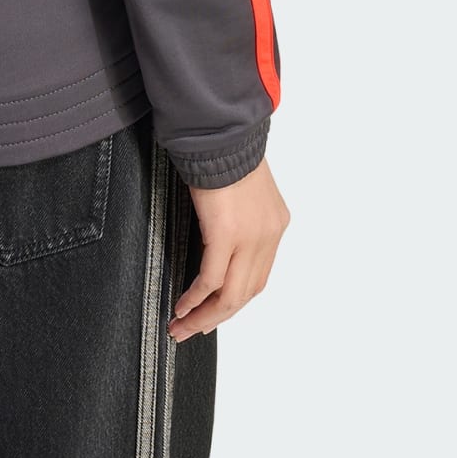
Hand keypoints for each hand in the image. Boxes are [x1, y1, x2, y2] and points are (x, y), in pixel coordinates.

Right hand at [168, 158, 288, 341]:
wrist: (219, 128)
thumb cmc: (223, 148)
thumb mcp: (239, 188)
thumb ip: (235, 217)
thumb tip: (212, 236)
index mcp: (275, 224)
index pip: (257, 275)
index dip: (235, 298)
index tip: (214, 311)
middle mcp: (269, 235)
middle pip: (247, 292)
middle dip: (218, 315)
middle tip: (194, 329)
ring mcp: (251, 237)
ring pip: (232, 295)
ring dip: (206, 315)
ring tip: (182, 327)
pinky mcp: (227, 234)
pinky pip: (211, 279)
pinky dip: (196, 298)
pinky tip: (182, 307)